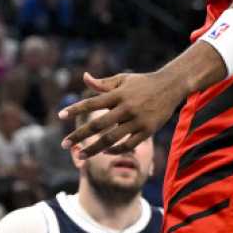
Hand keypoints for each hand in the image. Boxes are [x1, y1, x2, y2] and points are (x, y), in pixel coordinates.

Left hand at [58, 71, 186, 156]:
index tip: (60, 116)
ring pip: (112, 138)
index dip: (76, 109)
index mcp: (119, 94)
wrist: (172, 85)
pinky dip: (115, 150)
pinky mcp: (148, 130)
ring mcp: (138, 120)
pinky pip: (129, 144)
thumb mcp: (123, 79)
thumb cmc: (143, 82)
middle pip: (98, 125)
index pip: (93, 102)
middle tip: (63, 144)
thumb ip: (103, 83)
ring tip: (80, 155)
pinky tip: (105, 151)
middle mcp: (127, 107)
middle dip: (79, 135)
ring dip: (94, 149)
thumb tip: (84, 77)